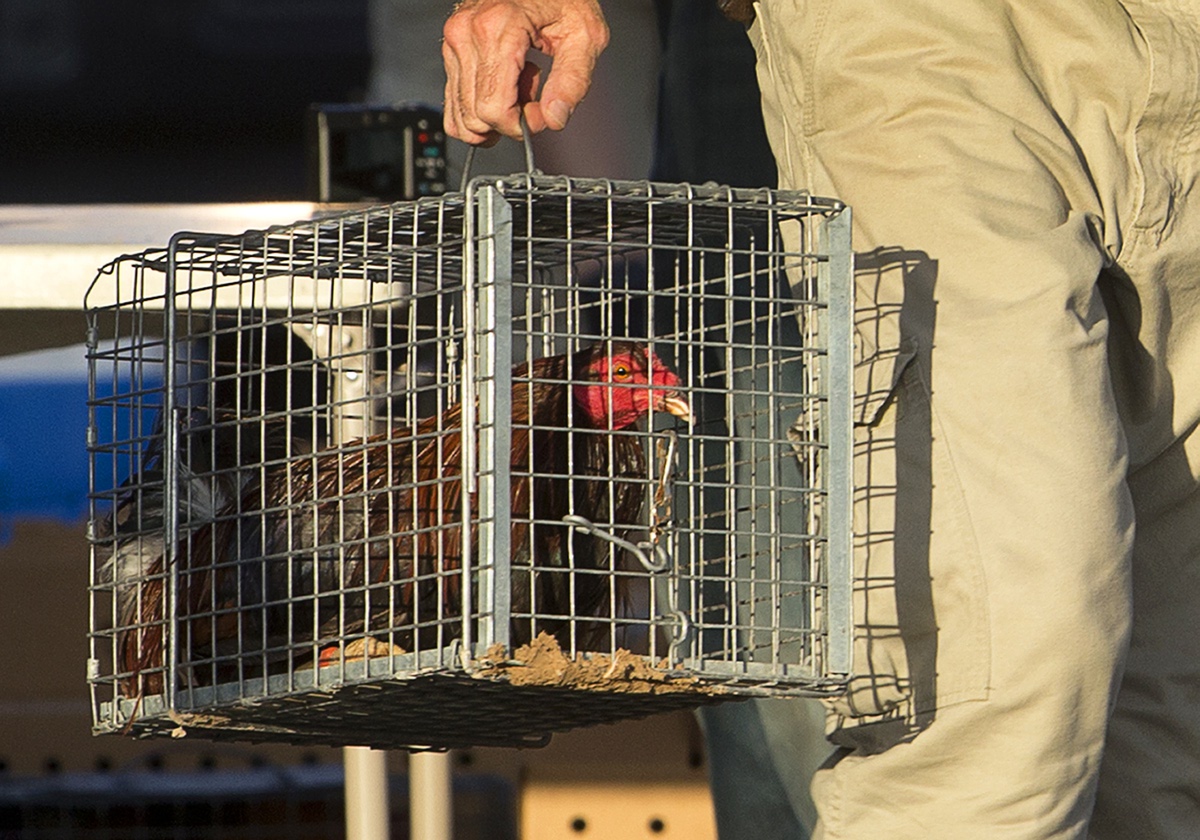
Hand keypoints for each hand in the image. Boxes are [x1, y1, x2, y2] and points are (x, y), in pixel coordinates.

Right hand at [442, 0, 608, 144]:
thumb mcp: (585, 34)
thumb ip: (573, 81)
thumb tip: (554, 119)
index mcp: (498, 28)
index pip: (493, 108)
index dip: (520, 126)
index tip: (540, 117)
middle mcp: (467, 34)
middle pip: (475, 116)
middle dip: (507, 122)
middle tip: (534, 98)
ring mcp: (455, 41)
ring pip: (462, 114)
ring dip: (494, 113)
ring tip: (520, 84)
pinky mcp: (451, 49)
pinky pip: (455, 102)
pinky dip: (479, 107)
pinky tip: (504, 85)